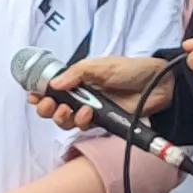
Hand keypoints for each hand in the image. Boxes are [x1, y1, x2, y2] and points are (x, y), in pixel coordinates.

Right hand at [28, 55, 173, 129]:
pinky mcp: (102, 122)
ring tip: (70, 111)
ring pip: (66, 120)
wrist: (158, 85)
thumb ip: (76, 73)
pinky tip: (87, 114)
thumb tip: (54, 84)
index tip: (34, 95)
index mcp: (78, 78)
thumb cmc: (131, 70)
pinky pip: (83, 127)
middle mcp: (81, 95)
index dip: (40, 92)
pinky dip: (81, 122)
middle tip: (48, 106)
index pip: (52, 87)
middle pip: (54, 107)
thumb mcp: (101, 65)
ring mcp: (91, 110)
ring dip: (62, 117)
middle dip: (46, 108)